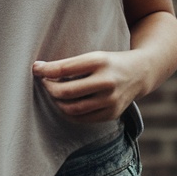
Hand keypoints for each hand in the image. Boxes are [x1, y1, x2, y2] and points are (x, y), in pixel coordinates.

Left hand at [32, 49, 146, 123]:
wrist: (140, 73)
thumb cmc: (109, 63)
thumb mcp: (94, 56)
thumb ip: (70, 64)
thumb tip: (39, 70)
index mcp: (100, 62)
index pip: (64, 69)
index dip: (46, 70)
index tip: (36, 68)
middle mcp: (106, 82)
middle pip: (66, 92)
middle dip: (49, 89)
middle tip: (45, 84)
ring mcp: (110, 100)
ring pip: (72, 109)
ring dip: (57, 103)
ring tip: (55, 95)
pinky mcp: (112, 114)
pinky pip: (82, 119)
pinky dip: (69, 113)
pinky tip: (66, 105)